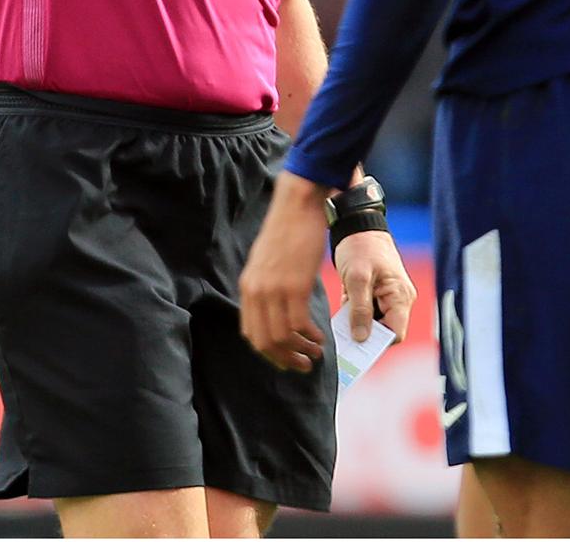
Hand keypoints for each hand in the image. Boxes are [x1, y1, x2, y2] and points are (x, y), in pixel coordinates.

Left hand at [239, 171, 329, 372]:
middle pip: (265, 342)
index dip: (269, 353)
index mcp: (248, 287)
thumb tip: (274, 308)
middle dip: (285, 359)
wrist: (298, 203)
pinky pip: (300, 324)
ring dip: (301, 350)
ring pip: (283, 337)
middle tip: (302, 365)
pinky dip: (311, 336)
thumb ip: (265, 285)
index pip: (251, 334)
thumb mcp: (266, 261)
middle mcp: (256, 292)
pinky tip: (321, 336)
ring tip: (315, 353)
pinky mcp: (295, 285)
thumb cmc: (288, 228)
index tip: (285, 358)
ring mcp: (274, 289)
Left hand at [334, 228, 414, 344]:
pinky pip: (367, 314)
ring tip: (341, 319)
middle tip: (344, 335)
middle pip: (384, 332)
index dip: (376, 343)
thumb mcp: (357, 278)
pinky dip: (354, 315)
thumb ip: (360, 309)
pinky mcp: (376, 295)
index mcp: (400, 296)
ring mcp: (388, 298)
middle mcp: (399, 300)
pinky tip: (343, 308)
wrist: (357, 226)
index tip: (355, 344)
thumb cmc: (360, 247)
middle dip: (365, 335)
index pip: (395, 334)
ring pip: (374, 324)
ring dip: (357, 324)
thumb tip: (361, 338)